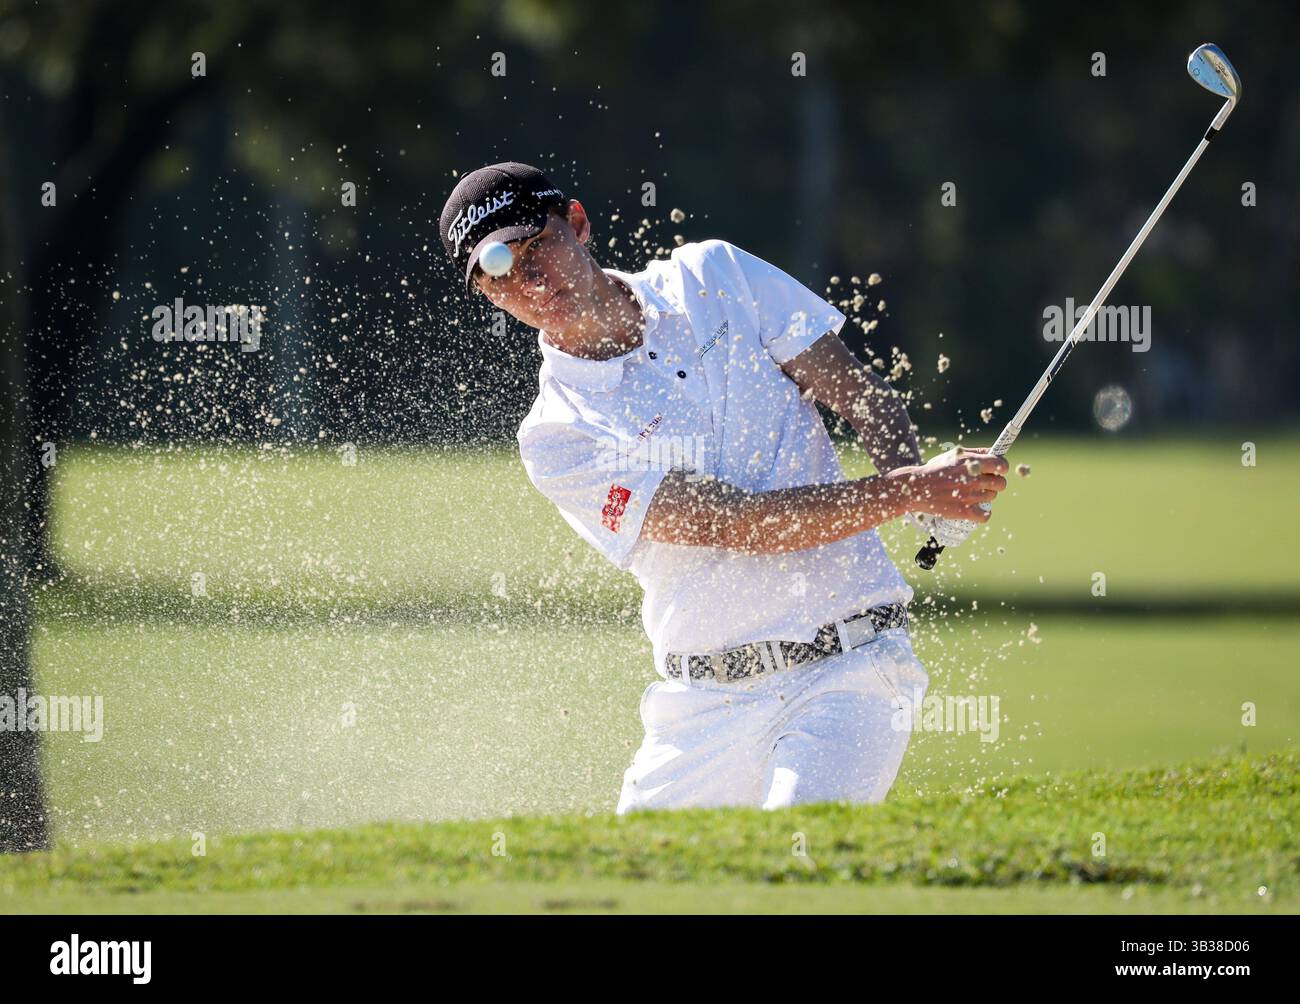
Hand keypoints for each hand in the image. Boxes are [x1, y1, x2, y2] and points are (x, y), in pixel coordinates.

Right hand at [886, 445, 1008, 522]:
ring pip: (992, 497)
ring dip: (986, 496)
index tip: (998, 470)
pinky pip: (986, 515)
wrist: (916, 488)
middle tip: (985, 483)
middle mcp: (973, 479)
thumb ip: (976, 452)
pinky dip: (983, 514)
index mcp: (972, 463)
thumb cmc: (935, 469)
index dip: (1002, 468)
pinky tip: (977, 510)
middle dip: (996, 483)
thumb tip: (995, 452)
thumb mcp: (954, 455)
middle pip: (1001, 483)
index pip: (1002, 465)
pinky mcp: (964, 511)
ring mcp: (970, 496)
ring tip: (973, 494)